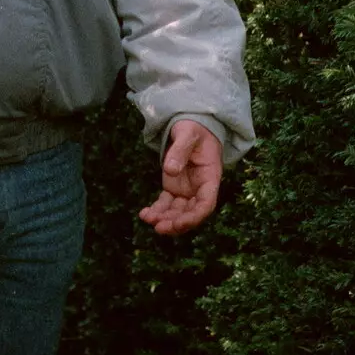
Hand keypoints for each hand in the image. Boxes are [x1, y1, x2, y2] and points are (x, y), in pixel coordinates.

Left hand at [139, 119, 221, 235]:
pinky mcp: (174, 189)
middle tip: (158, 227)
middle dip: (176, 223)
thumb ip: (180, 150)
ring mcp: (187, 190)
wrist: (191, 127)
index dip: (194, 217)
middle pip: (191, 214)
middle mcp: (200, 189)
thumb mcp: (188, 133)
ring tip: (147, 218)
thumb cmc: (194, 129)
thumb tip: (170, 171)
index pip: (206, 204)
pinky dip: (156, 211)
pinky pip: (166, 205)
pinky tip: (144, 214)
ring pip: (177, 213)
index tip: (179, 223)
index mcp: (210, 177)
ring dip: (164, 220)